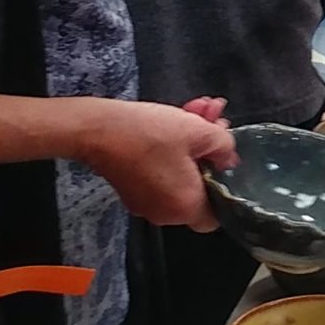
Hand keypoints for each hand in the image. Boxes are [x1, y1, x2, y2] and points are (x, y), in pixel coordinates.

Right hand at [75, 99, 236, 229]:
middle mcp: (165, 213)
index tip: (225, 161)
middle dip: (210, 150)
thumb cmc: (150, 133)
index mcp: (185, 207)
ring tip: (200, 109)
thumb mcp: (199, 131)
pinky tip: (178, 117)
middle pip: (200, 186)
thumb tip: (228, 160)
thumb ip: (225, 148)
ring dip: (193, 142)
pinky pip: (162, 173)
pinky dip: (173, 149)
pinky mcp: (131, 188)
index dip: (226, 188)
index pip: (218, 215)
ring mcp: (145, 202)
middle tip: (215, 121)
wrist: (95, 128)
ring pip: (181, 174)